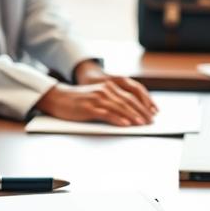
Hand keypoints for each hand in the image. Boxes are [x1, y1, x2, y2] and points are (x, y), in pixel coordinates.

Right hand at [36, 78, 155, 126]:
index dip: (143, 105)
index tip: (152, 113)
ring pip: (119, 107)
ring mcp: (97, 98)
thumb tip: (129, 114)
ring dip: (133, 116)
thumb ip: (112, 101)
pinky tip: (125, 124)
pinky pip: (106, 113)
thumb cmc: (78, 101)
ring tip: (142, 123)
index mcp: (109, 86)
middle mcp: (105, 90)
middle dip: (141, 111)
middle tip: (150, 121)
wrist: (58, 98)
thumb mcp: (98, 96)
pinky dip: (117, 119)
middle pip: (128, 101)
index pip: (131, 96)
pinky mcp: (89, 108)